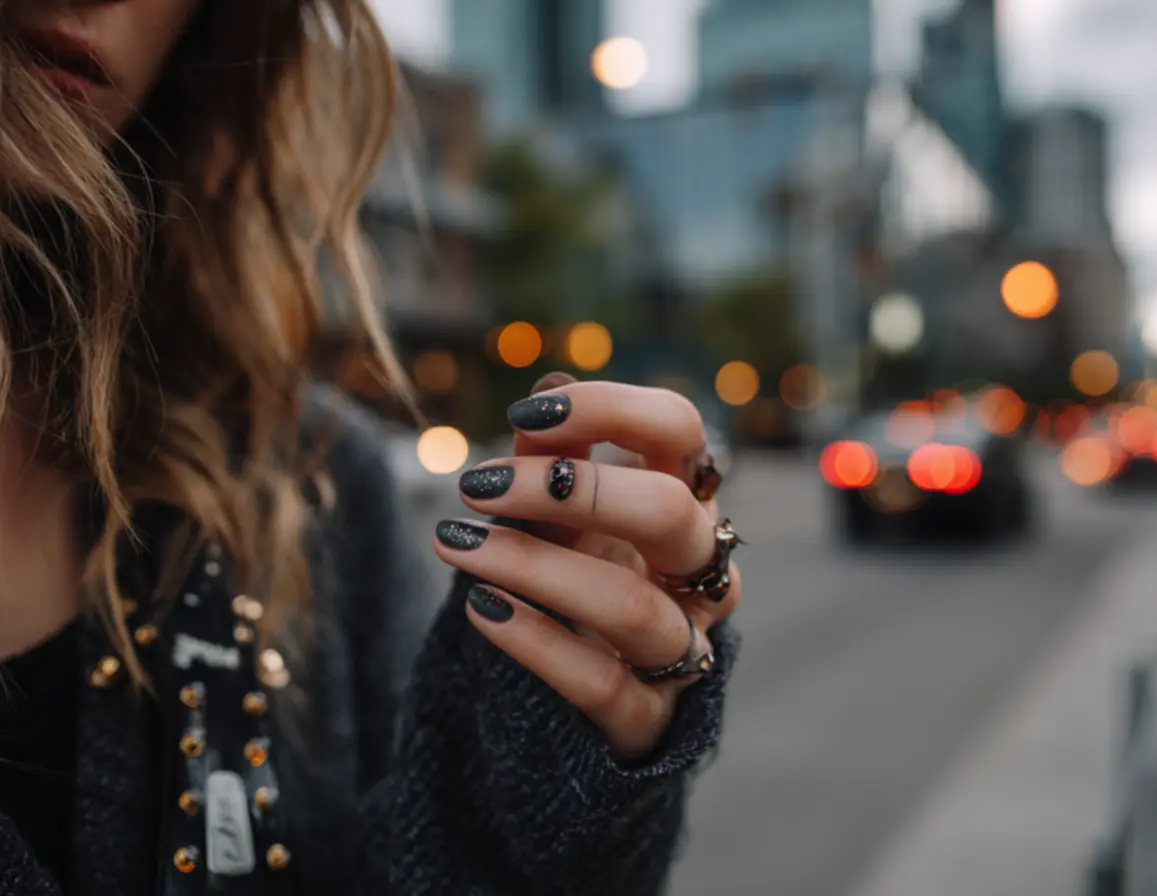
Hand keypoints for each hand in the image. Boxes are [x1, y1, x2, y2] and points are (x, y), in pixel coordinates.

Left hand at [433, 381, 740, 760]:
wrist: (581, 694)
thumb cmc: (579, 574)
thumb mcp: (561, 514)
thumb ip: (554, 457)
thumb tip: (548, 388)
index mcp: (685, 499)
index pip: (678, 430)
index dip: (610, 408)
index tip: (524, 412)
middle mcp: (699, 570)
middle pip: (669, 514)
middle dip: (568, 492)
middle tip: (478, 485)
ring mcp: (684, 646)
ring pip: (633, 607)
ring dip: (535, 569)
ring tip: (456, 545)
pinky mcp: (648, 718)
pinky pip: (603, 684)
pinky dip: (537, 643)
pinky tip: (480, 608)